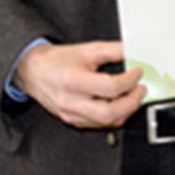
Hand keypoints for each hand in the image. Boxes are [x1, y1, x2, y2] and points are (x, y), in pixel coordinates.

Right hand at [15, 40, 143, 129]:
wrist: (33, 71)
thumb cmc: (57, 61)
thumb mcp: (88, 49)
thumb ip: (114, 50)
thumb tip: (136, 53)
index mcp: (73, 81)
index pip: (110, 88)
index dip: (130, 80)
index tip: (138, 72)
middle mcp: (70, 102)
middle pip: (109, 113)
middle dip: (132, 102)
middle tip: (141, 89)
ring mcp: (70, 114)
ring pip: (105, 123)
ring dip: (125, 111)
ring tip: (133, 96)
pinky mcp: (71, 120)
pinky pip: (97, 124)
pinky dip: (113, 116)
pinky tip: (120, 104)